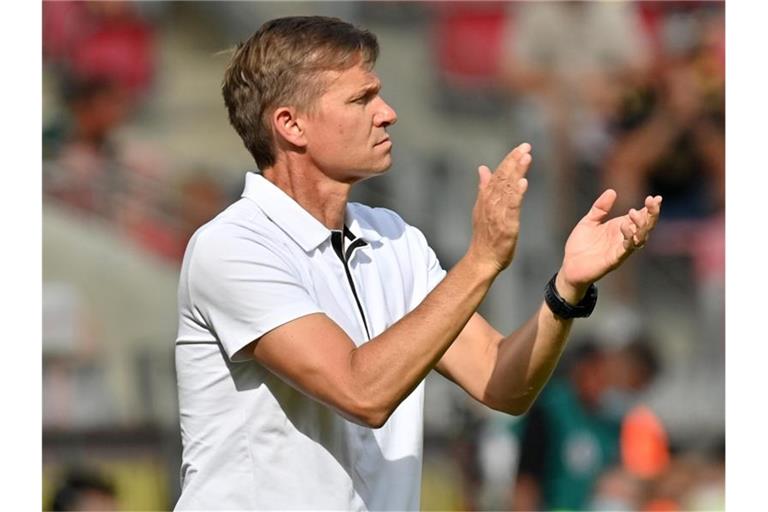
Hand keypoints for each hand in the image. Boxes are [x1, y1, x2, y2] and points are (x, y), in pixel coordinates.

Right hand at [467, 142, 532, 275]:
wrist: (482, 258)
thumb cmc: (485, 236)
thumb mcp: (481, 208)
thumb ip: (484, 187)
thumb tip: (483, 168)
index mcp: (487, 197)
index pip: (498, 174)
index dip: (509, 160)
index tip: (520, 148)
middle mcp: (491, 202)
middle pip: (503, 178)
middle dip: (514, 160)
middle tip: (526, 146)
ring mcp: (497, 213)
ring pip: (508, 188)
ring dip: (517, 172)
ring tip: (526, 158)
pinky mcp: (506, 225)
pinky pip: (511, 207)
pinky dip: (516, 194)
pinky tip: (523, 183)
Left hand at [557, 190, 661, 300]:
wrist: (570, 265)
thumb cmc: (580, 245)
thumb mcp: (589, 221)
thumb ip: (600, 208)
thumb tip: (612, 191)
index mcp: (621, 227)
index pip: (641, 216)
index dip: (650, 208)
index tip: (656, 197)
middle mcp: (624, 238)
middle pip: (646, 226)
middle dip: (651, 214)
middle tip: (651, 202)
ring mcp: (621, 249)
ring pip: (641, 237)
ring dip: (641, 225)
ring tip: (634, 212)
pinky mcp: (615, 259)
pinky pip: (627, 249)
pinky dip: (629, 238)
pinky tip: (625, 227)